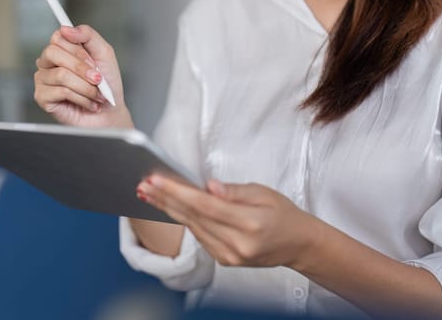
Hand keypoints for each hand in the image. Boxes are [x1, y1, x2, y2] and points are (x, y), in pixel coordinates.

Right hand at [34, 25, 132, 128]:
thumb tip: (65, 28)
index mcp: (61, 49)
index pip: (58, 36)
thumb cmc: (106, 84)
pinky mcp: (42, 97)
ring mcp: (42, 79)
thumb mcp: (104, 53)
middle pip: (53, 52)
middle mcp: (47, 62)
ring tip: (96, 95)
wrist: (109, 112)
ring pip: (61, 75)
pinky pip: (61, 91)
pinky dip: (82, 98)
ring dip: (86, 87)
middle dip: (82, 68)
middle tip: (97, 79)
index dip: (78, 50)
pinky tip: (88, 104)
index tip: (94, 62)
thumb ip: (88, 35)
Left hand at [136, 175, 319, 267]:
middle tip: (143, 184)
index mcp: (250, 223)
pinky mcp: (224, 260)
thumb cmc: (283, 214)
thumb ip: (234, 191)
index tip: (157, 180)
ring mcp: (229, 255)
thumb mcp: (264, 193)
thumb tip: (208, 186)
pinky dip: (183, 219)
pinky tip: (168, 206)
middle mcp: (237, 244)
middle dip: (164, 199)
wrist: (298, 244)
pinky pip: (199, 236)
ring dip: (168, 209)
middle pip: (193, 217)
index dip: (178, 192)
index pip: (205, 205)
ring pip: (191, 227)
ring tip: (149, 193)